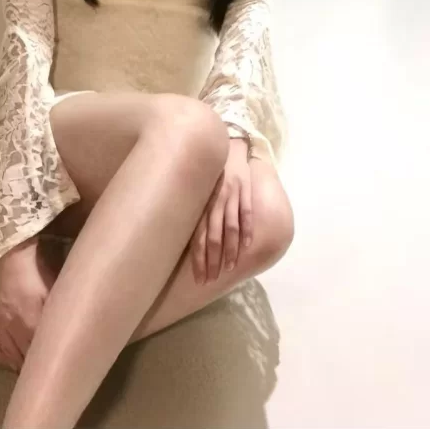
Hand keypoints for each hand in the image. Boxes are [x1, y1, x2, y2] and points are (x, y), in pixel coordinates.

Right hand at [0, 238, 53, 370]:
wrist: (10, 254)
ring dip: (19, 361)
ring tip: (29, 368)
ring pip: (9, 354)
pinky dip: (1, 351)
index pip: (40, 353)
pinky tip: (8, 355)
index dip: (48, 361)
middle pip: (24, 357)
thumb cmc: (37, 270)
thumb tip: (68, 329)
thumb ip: (58, 313)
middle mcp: (13, 330)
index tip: (55, 367)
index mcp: (32, 323)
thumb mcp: (53, 291)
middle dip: (34, 365)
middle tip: (44, 371)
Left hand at [191, 137, 252, 283]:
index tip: (200, 278)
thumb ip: (195, 213)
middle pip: (213, 237)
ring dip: (230, 250)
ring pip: (230, 227)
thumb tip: (183, 240)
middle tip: (211, 280)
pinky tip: (247, 246)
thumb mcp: (197, 192)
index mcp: (200, 204)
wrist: (225, 147)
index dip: (198, 259)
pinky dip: (247, 229)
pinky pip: (246, 212)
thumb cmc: (208, 175)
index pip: (197, 237)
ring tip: (230, 269)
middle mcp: (214, 202)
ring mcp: (230, 196)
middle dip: (212, 261)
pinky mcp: (244, 190)